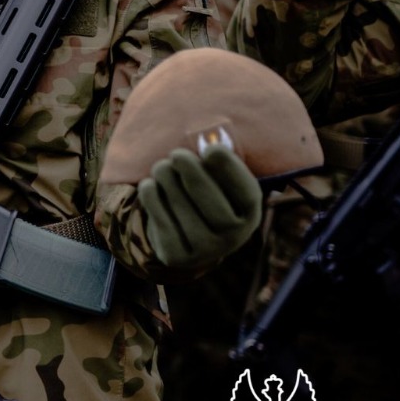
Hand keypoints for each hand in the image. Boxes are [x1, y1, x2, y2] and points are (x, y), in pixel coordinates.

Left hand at [139, 145, 261, 268]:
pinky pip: (161, 221)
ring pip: (183, 209)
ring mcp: (205, 251)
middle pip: (212, 203)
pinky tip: (149, 184)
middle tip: (176, 154)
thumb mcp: (217, 180)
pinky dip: (152, 198)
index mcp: (250, 215)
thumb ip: (216, 164)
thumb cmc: (203, 195)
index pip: (247, 194)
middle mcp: (233, 238)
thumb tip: (208, 144)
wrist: (184, 236)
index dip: (230, 170)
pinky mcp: (176, 256)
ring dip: (168, 181)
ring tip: (161, 166)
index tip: (211, 149)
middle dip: (192, 173)